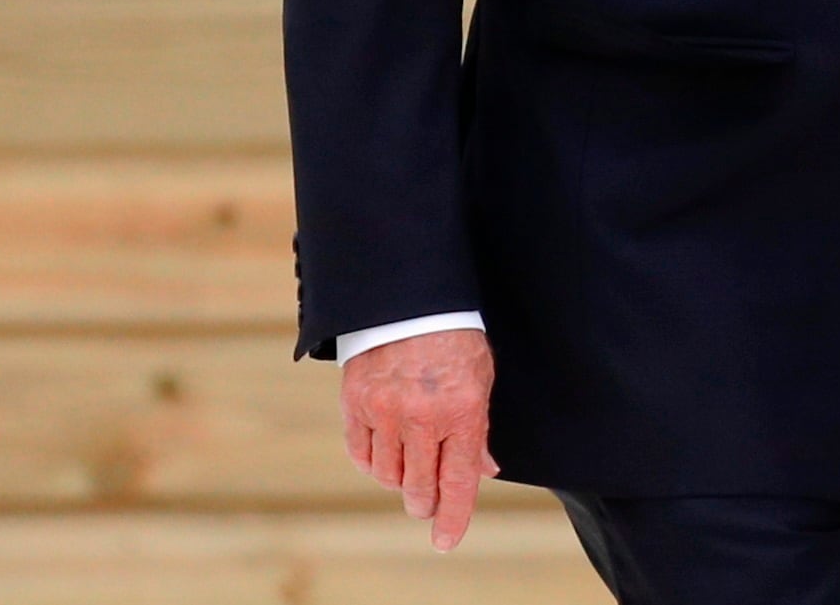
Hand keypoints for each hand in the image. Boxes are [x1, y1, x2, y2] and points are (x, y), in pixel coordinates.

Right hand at [342, 328, 496, 550]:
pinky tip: (386, 452)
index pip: (458, 480)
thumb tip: (484, 470)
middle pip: (418, 487)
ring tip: (410, 464)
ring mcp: (384, 412)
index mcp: (462, 410)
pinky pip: (361, 455)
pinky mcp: (355, 404)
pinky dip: (374, 462)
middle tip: (428, 500)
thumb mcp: (480, 378)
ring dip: (400, 480)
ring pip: (388, 476)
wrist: (409, 298)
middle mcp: (422, 417)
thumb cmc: (453, 337)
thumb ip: (478, 428)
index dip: (453, 516)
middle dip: (425, 501)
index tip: (446, 541)